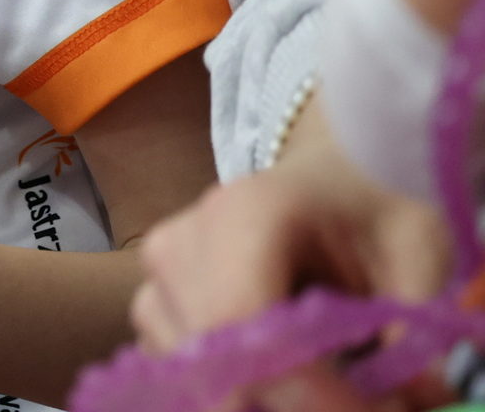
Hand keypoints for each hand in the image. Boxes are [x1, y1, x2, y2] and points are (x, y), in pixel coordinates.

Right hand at [129, 106, 449, 410]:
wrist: (329, 181)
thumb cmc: (368, 210)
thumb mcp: (417, 254)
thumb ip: (410, 325)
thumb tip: (412, 399)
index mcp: (243, 213)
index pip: (241, 314)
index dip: (303, 383)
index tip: (376, 407)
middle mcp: (180, 241)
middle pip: (213, 353)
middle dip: (294, 400)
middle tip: (366, 402)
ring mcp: (157, 275)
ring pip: (196, 372)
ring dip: (265, 396)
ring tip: (330, 382)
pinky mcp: (154, 304)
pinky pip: (186, 371)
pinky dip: (239, 389)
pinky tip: (289, 373)